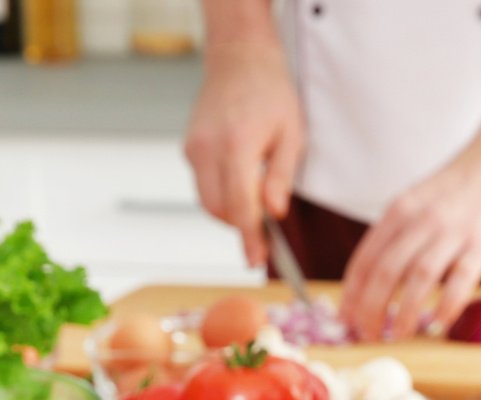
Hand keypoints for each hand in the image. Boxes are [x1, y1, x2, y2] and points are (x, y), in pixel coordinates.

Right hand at [184, 40, 303, 268]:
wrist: (239, 57)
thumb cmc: (271, 92)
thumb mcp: (292, 133)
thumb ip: (281, 176)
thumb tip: (275, 214)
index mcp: (237, 144)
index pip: (239, 205)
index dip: (249, 237)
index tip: (256, 260)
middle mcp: (208, 148)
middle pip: (218, 209)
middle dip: (240, 225)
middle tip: (265, 232)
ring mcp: (193, 148)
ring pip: (207, 201)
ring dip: (230, 210)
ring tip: (255, 198)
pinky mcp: (188, 148)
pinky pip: (203, 184)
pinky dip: (221, 192)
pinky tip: (239, 177)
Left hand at [339, 142, 480, 341]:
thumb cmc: (456, 190)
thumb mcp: (416, 202)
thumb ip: (396, 236)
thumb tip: (372, 283)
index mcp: (399, 211)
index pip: (366, 259)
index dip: (352, 294)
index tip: (346, 319)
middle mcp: (422, 220)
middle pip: (386, 272)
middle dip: (371, 309)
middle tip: (367, 335)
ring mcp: (454, 232)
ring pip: (419, 278)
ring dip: (405, 312)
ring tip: (398, 336)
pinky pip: (460, 280)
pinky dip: (446, 305)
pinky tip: (438, 323)